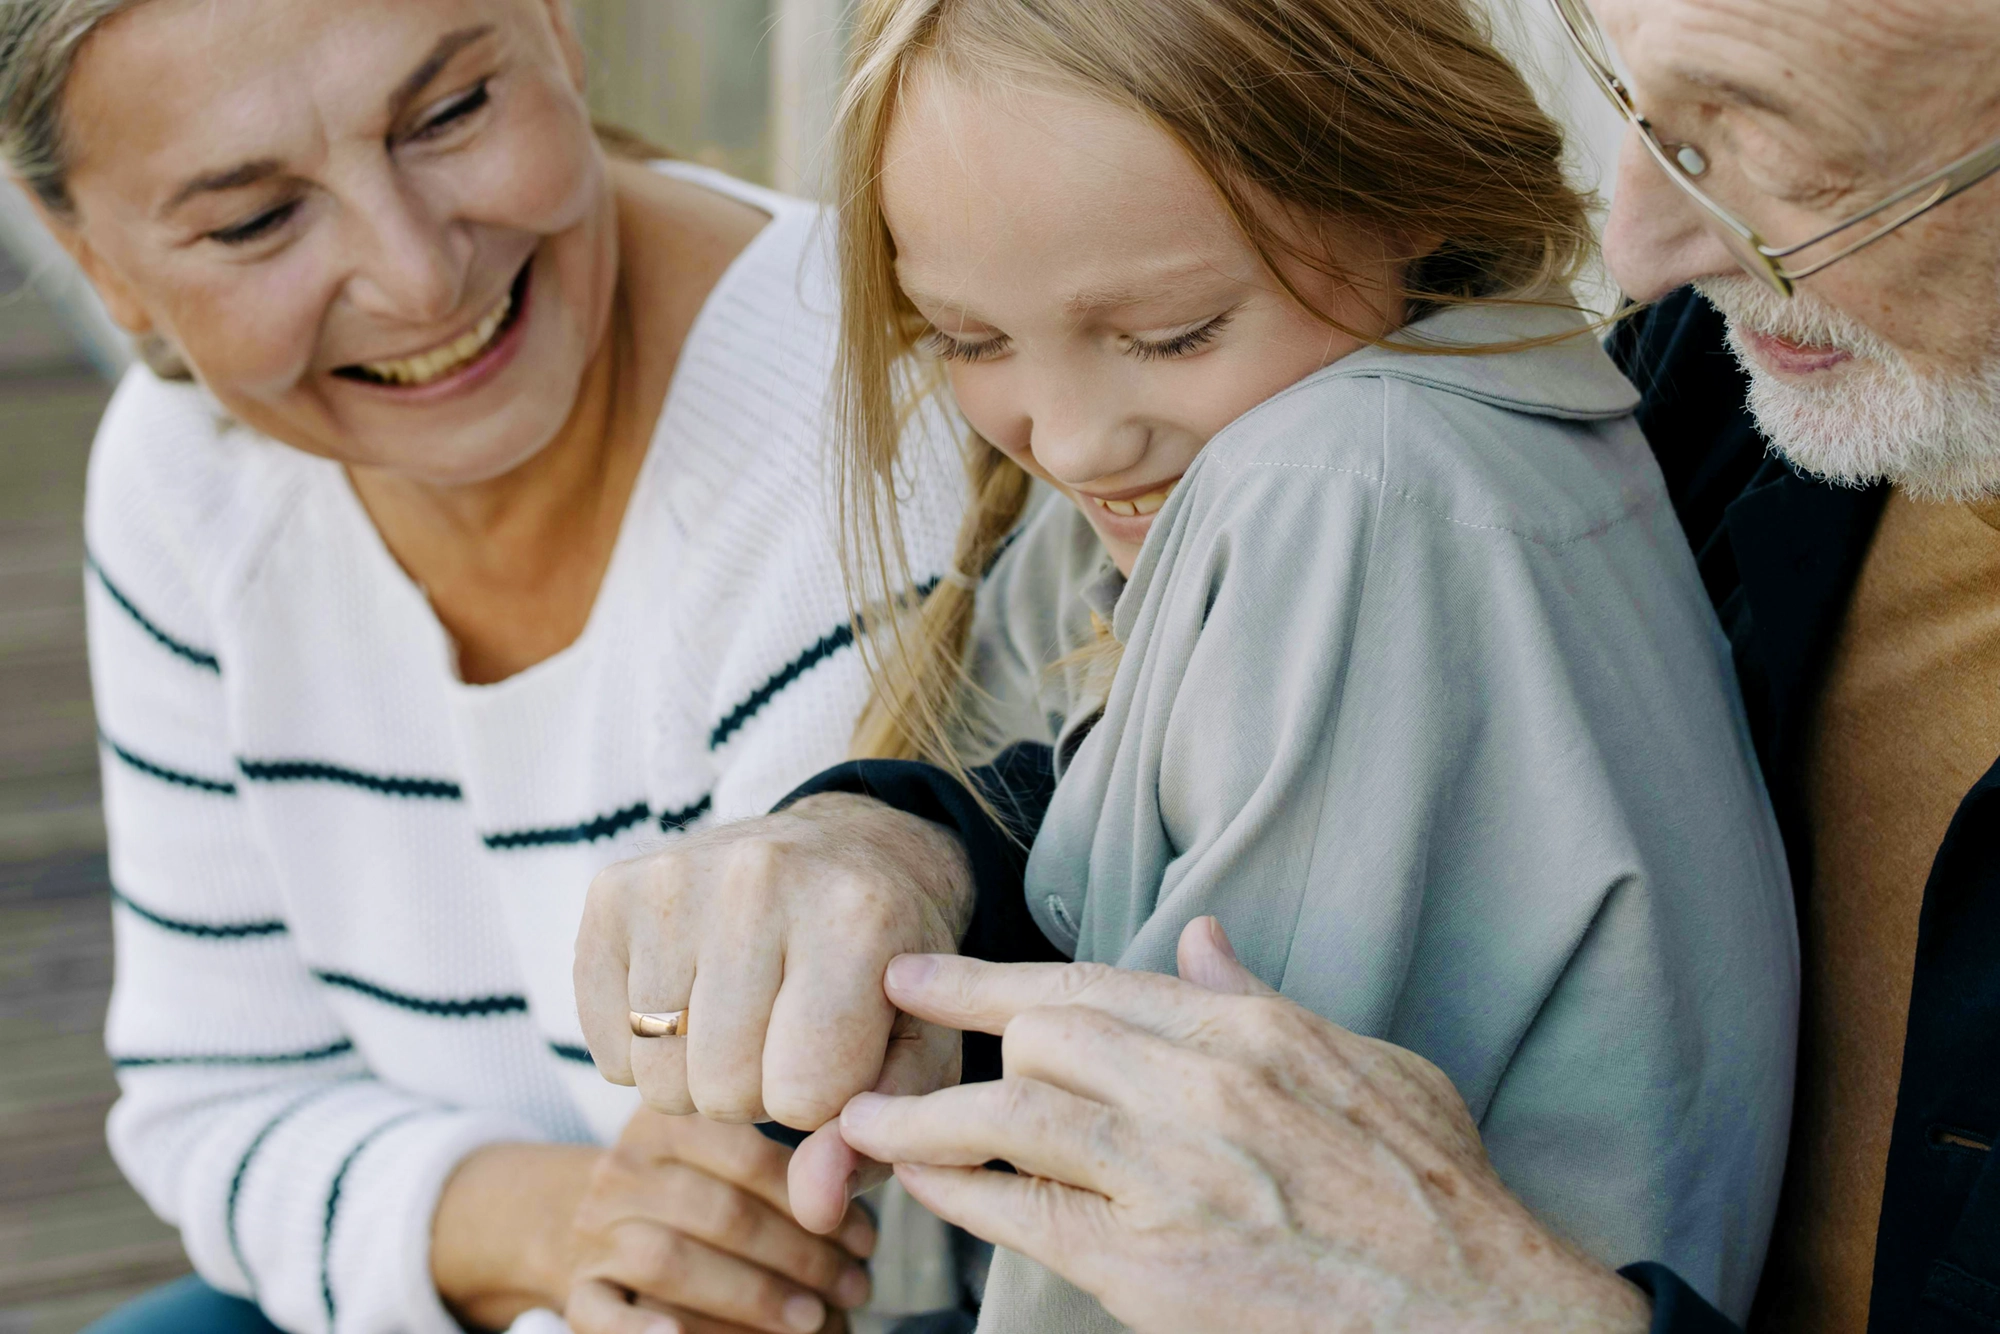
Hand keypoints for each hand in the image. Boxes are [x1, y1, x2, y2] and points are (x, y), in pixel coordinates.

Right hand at [566, 1114, 875, 1333]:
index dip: (815, 1201)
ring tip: (813, 1317)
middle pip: (720, 1212)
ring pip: (670, 1259)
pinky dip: (639, 1330)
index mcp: (667, 1121)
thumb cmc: (693, 1189)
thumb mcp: (728, 1157)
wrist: (586, 1220)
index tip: (865, 1240)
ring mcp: (596, 1232)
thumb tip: (859, 1190)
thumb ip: (792, 1165)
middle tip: (855, 1286)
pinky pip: (601, 1312)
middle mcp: (624, 1169)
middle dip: (800, 1255)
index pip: (748, 1154)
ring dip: (752, 1294)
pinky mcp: (579, 1290)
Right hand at [574, 794, 973, 1230]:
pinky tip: (691, 1005)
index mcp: (856, 916)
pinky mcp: (614, 889)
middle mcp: (760, 880)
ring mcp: (677, 878)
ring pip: (658, 1077)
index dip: (824, 1101)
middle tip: (785, 1036)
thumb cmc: (887, 967)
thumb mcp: (919, 1047)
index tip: (839, 1052)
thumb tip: (815, 1207)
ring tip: (741, 1024)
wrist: (850, 854)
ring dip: (700, 1079)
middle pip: (724, 1089)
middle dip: (759, 1092)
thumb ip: (877, 1134)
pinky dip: (645, 1052)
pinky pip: (606, 1044)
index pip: (807, 1094)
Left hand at [835, 918, 1653, 1333]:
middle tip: (886, 1043)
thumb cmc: (1433, 1192)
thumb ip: (1265, 1000)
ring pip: (1009, 1113)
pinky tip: (921, 1183)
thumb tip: (1199, 938)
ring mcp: (1173, 1177)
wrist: (1478, 1313)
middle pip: (1036, 1034)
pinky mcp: (1153, 1269)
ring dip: (920, 1115)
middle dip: (954, 1039)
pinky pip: (1025, 1214)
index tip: (921, 975)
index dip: (988, 979)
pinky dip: (960, 1194)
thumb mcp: (1368, 1063)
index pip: (1089, 983)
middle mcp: (1201, 1088)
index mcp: (1248, 1033)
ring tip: (859, 1118)